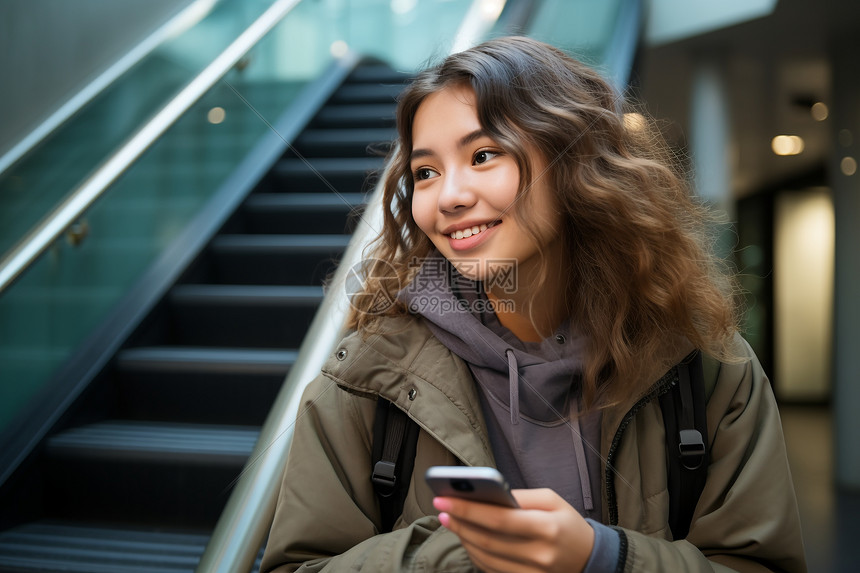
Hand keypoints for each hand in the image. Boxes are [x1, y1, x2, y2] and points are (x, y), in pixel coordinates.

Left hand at [434, 488, 594, 572]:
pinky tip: (467, 538)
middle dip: (460, 523)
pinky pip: (492, 571)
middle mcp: (539, 555)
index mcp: (547, 528)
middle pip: (488, 540)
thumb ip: (521, 495)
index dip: (468, 510)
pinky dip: (475, 554)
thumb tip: (487, 494)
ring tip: (451, 521)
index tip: (444, 499)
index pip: (499, 519)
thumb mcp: (552, 500)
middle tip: (441, 508)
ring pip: (486, 558)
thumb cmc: (567, 523)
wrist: (589, 559)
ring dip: (464, 539)